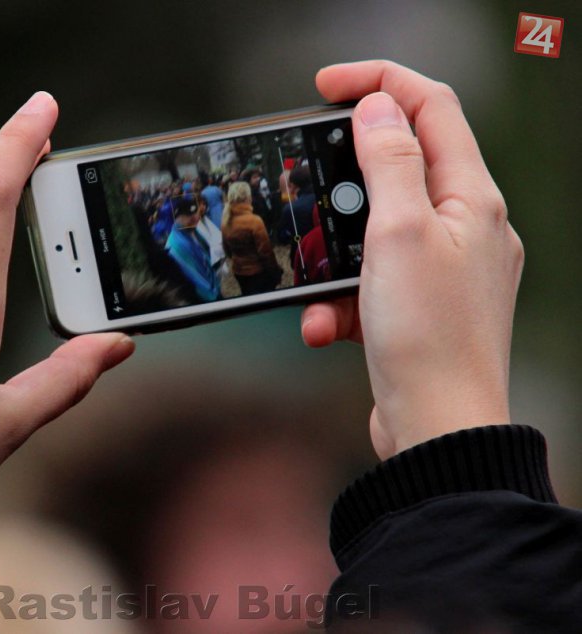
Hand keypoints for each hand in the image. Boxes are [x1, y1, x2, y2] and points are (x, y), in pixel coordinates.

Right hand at [300, 61, 523, 459]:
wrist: (437, 431)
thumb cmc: (425, 337)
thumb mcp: (397, 233)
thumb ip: (388, 161)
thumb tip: (379, 106)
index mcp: (471, 197)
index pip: (431, 105)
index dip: (379, 81)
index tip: (324, 86)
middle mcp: (466, 227)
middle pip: (399, 169)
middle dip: (342, 187)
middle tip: (305, 194)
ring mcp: (445, 270)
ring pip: (373, 235)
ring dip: (332, 259)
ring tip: (315, 293)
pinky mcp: (419, 308)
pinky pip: (369, 284)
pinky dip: (338, 301)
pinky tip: (323, 328)